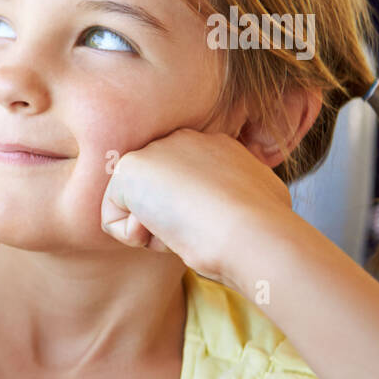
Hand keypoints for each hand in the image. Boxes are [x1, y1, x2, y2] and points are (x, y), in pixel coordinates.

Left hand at [99, 128, 294, 288]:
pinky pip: (114, 221)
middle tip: (200, 228)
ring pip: (136, 208)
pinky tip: (164, 231)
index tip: (217, 224)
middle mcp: (183, 139)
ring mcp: (153, 150)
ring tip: (186, 229)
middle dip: (170, 220)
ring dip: (155, 231)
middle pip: (158, 195)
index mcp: (217, 145)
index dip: (196, 215)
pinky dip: (135, 239)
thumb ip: (236, 192)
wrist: (250, 230)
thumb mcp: (260, 196)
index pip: (185, 186)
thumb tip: (237, 201)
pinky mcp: (128, 170)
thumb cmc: (265, 225)